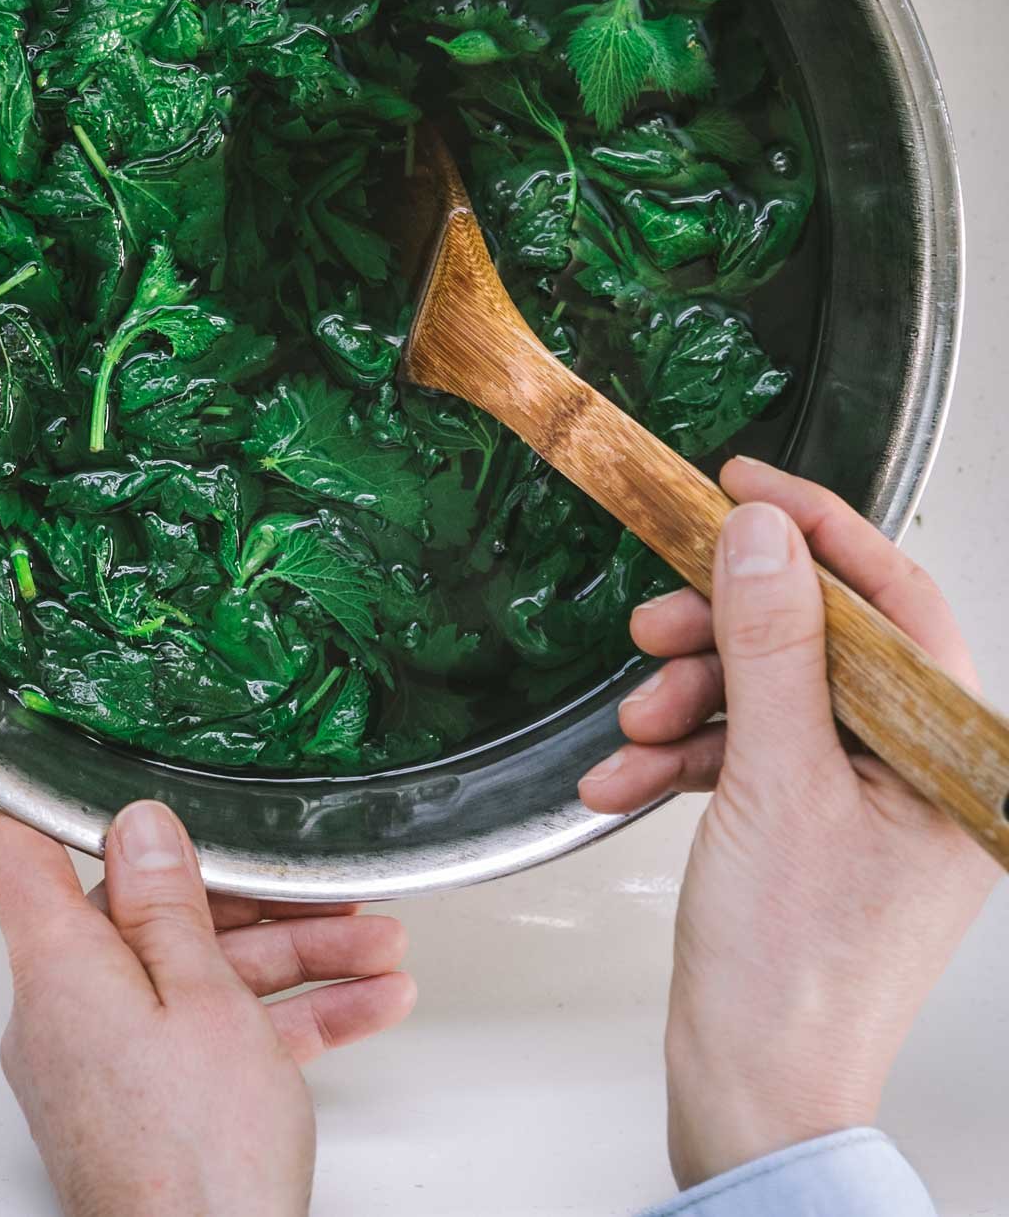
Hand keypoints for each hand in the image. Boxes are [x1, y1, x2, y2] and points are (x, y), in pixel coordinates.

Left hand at [0, 799, 415, 1216]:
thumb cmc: (198, 1162)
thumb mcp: (201, 998)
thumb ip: (169, 903)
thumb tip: (139, 826)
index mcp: (62, 971)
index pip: (19, 857)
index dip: (41, 798)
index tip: (72, 752)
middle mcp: (72, 1013)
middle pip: (155, 916)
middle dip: (257, 897)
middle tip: (327, 886)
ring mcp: (112, 1061)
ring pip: (204, 976)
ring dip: (299, 956)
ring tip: (379, 947)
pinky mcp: (152, 1101)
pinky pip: (219, 1034)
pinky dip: (289, 1014)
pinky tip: (366, 1002)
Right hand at [579, 458, 998, 1188]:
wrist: (753, 1091)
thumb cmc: (794, 970)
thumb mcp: (776, 781)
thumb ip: (771, 647)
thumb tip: (764, 538)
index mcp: (952, 752)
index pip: (893, 598)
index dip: (816, 529)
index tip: (742, 487)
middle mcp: (919, 767)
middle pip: (816, 641)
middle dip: (721, 633)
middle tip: (655, 626)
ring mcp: (862, 796)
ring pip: (769, 692)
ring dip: (687, 701)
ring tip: (633, 730)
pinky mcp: (807, 820)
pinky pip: (745, 750)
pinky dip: (682, 754)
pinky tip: (625, 778)